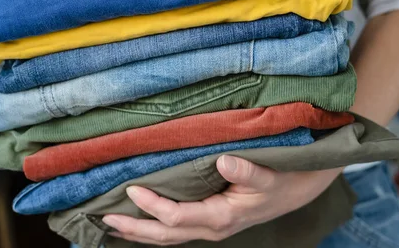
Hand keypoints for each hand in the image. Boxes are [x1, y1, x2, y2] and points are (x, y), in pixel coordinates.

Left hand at [102, 155, 341, 245]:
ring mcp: (209, 228)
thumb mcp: (267, 175)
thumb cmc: (279, 181)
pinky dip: (154, 228)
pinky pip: (176, 230)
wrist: (294, 191)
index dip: (152, 205)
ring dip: (140, 231)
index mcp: (221, 217)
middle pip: (165, 235)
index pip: (177, 217)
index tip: (132, 188)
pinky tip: (142, 220)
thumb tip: (223, 161)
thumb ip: (246, 170)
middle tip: (105, 218)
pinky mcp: (209, 222)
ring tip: (113, 223)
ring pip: (168, 237)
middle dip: (134, 228)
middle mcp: (211, 228)